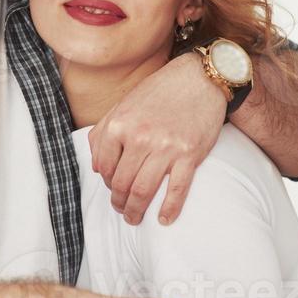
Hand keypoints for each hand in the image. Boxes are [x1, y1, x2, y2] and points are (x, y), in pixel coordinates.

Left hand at [89, 52, 227, 224]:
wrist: (199, 78)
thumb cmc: (160, 91)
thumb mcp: (124, 104)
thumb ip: (104, 132)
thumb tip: (98, 168)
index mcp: (120, 125)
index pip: (104, 167)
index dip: (107, 183)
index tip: (113, 189)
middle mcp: (139, 137)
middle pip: (122, 184)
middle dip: (119, 202)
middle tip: (122, 209)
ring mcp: (165, 148)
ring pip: (143, 191)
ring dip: (136, 210)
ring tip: (135, 217)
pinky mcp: (189, 155)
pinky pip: (176, 190)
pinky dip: (169, 209)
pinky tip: (164, 219)